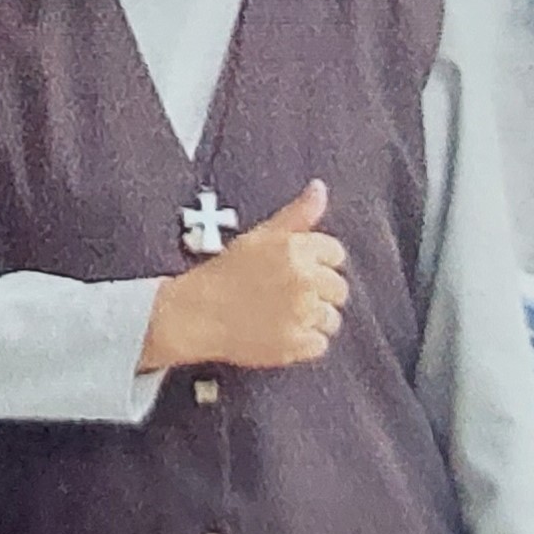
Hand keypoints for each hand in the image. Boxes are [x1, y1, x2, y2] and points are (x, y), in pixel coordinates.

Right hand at [141, 179, 349, 371]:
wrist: (194, 314)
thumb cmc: (223, 274)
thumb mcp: (260, 236)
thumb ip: (297, 215)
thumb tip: (320, 189)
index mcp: (298, 250)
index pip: (335, 254)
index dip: (318, 263)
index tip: (298, 271)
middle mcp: (304, 280)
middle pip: (339, 289)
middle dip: (318, 292)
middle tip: (288, 296)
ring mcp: (301, 314)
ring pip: (331, 319)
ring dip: (313, 320)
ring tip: (283, 317)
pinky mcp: (295, 344)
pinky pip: (319, 344)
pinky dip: (304, 343)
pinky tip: (281, 333)